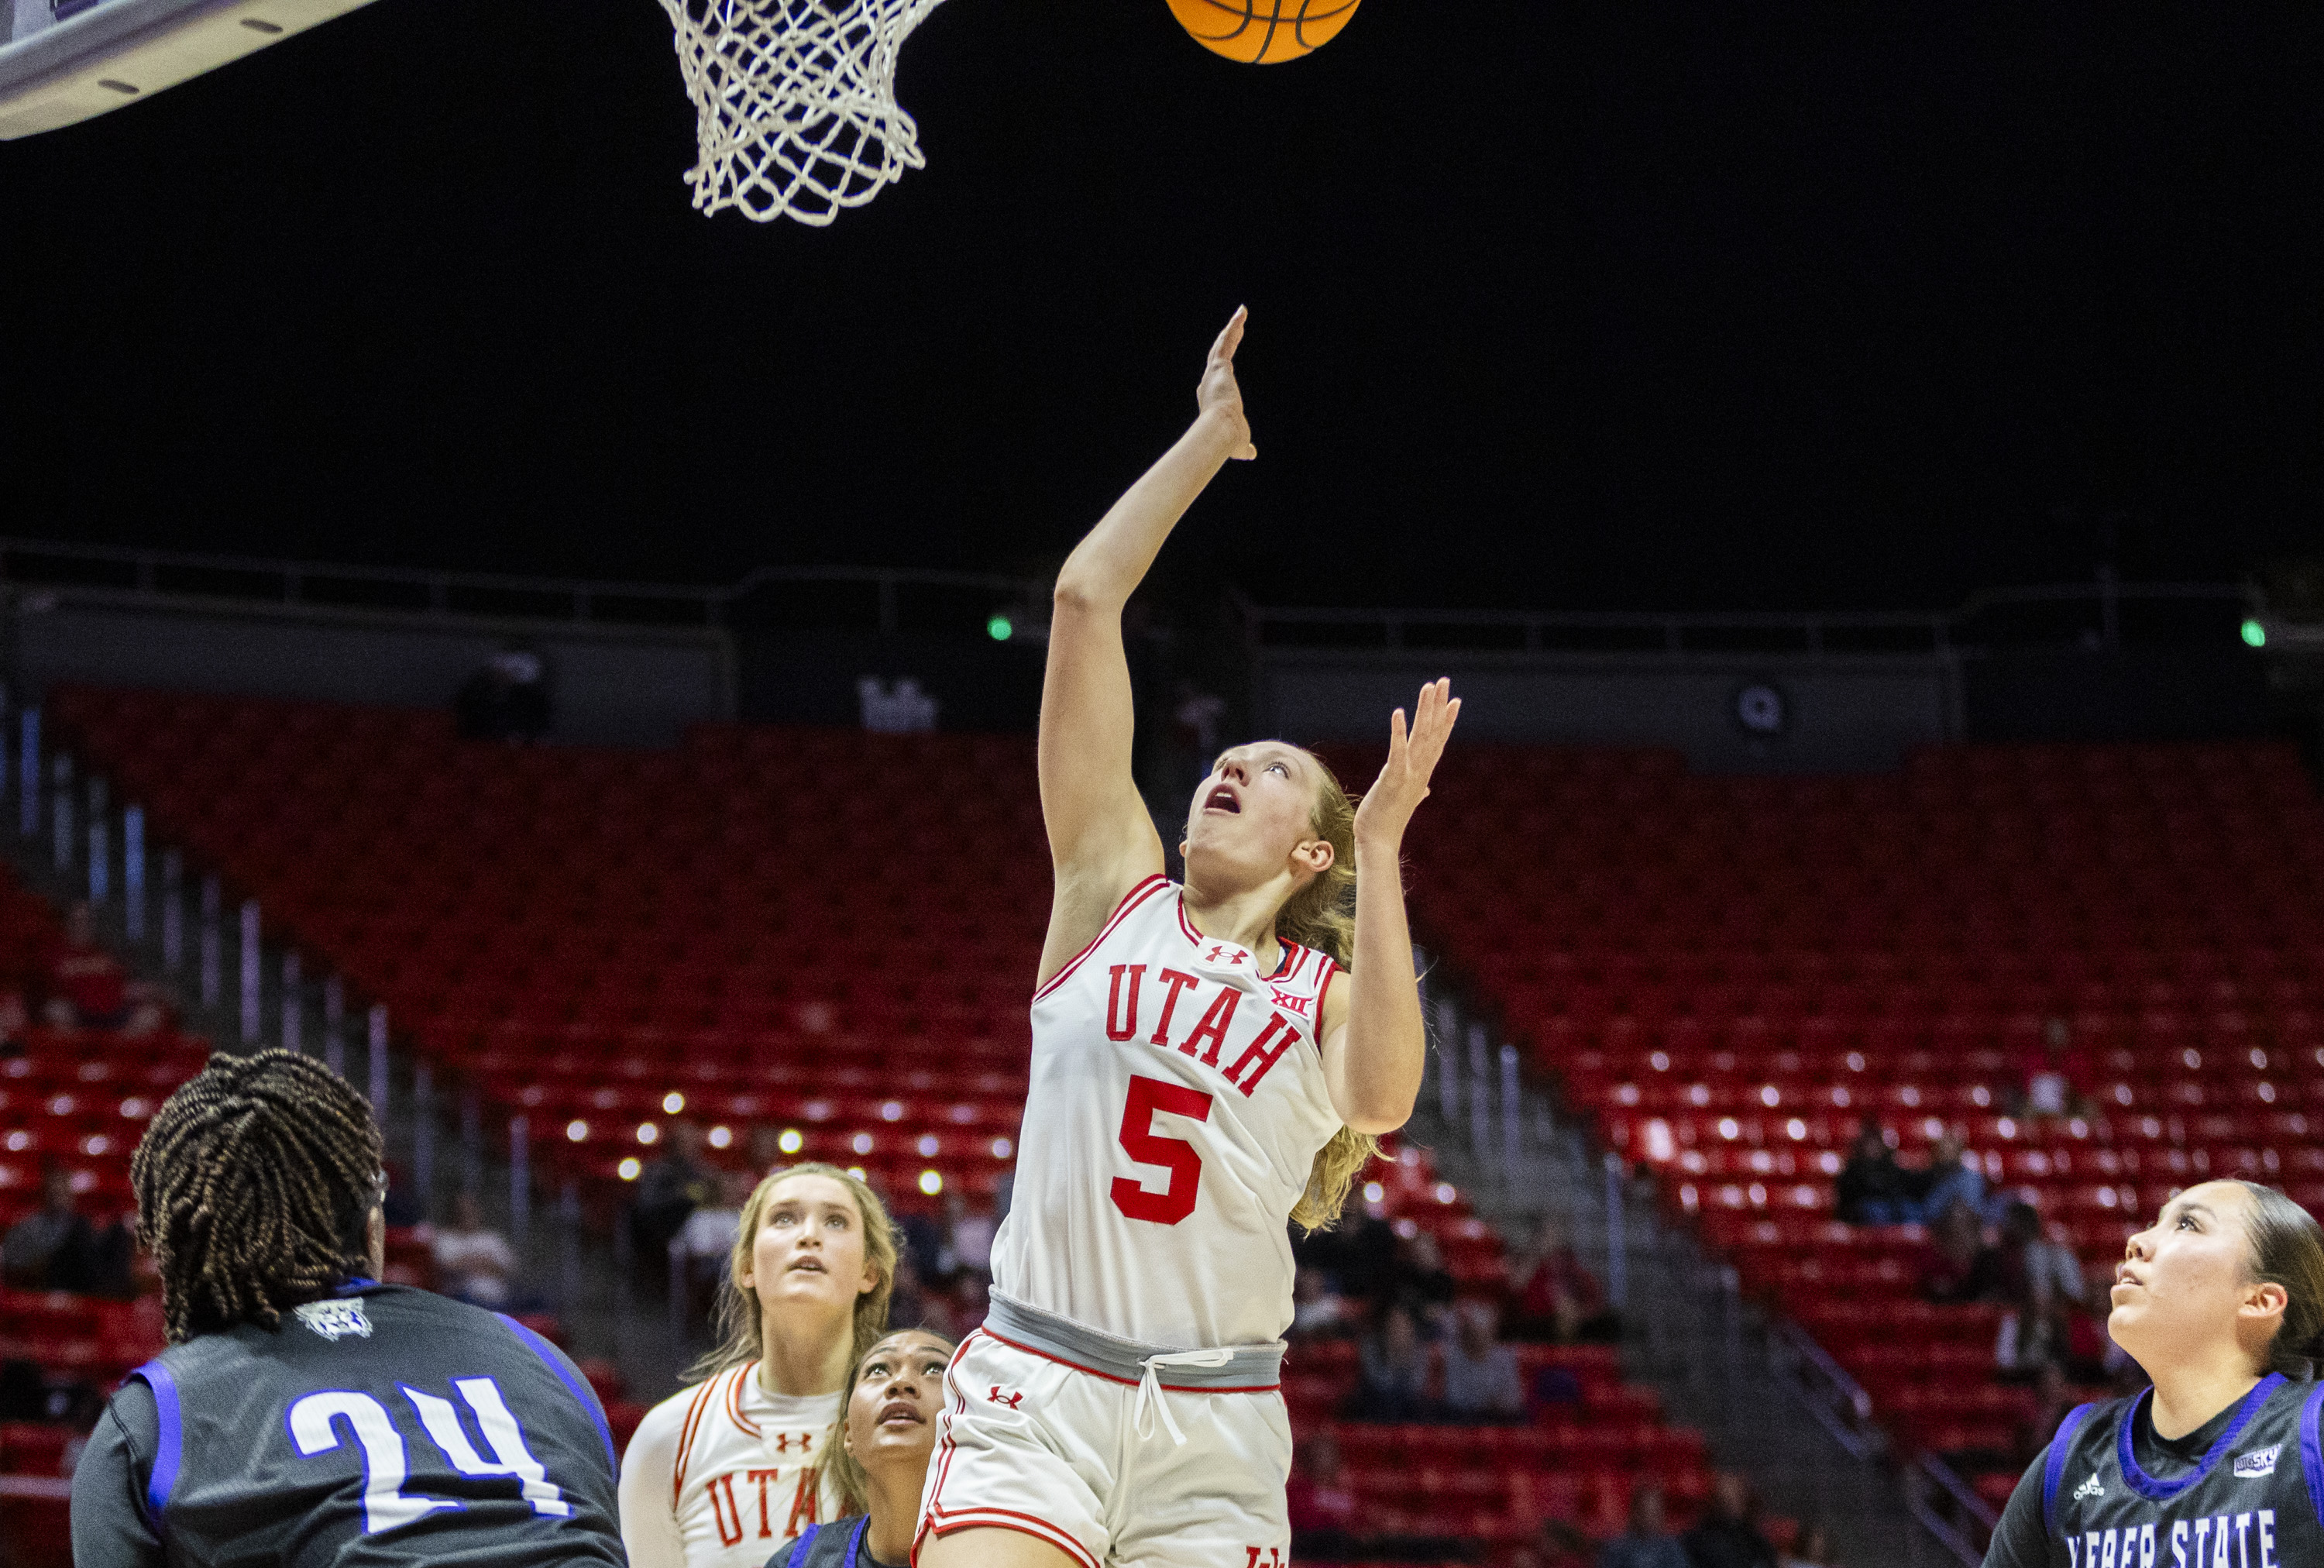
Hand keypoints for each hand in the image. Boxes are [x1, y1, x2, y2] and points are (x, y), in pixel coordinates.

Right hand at [1196, 306, 1256, 460]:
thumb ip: (1244, 448)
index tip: (1225, 360)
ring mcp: (1213, 373)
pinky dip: (1234, 327)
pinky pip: (1227, 341)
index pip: (1218, 377)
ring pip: (1222, 345)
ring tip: (1241, 315)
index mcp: (1212, 398)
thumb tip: (1251, 454)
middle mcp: (1209, 382)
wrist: (1220, 431)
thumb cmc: (1227, 440)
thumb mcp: (1239, 444)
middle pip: (1218, 357)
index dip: (1221, 367)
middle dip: (1227, 342)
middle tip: (1234, 330)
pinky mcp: (1219, 366)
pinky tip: (1241, 315)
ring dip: (1232, 330)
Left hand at [1353, 679, 1460, 846]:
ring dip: (1424, 711)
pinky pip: (1397, 751)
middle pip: (1432, 732)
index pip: (1437, 741)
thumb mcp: (1404, 800)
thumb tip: (1425, 789)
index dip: (1446, 720)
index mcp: (1421, 773)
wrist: (1379, 843)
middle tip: (1443, 681)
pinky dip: (1399, 732)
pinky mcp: (1393, 779)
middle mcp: (1419, 771)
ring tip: (1428, 688)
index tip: (1453, 700)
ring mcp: (1408, 774)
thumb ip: (1417, 790)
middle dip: (1438, 705)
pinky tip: (1398, 713)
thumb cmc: (1387, 821)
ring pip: (1420, 736)